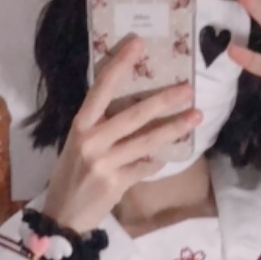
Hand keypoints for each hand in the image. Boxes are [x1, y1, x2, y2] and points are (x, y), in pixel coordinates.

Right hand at [41, 40, 200, 233]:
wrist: (63, 215)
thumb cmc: (71, 175)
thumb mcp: (78, 144)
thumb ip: (100, 126)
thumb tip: (136, 105)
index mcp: (80, 126)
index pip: (101, 89)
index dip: (120, 65)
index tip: (138, 44)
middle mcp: (91, 142)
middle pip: (133, 115)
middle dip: (163, 100)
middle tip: (188, 88)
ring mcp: (105, 164)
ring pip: (146, 142)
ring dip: (174, 128)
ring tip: (196, 116)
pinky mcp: (117, 184)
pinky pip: (145, 167)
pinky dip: (157, 161)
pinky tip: (166, 156)